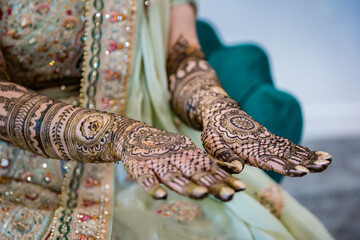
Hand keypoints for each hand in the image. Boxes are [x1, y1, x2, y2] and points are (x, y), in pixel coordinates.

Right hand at [112, 119, 245, 200]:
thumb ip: (208, 164)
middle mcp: (177, 159)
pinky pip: (146, 179)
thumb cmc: (167, 148)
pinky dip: (153, 188)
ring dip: (187, 186)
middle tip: (229, 195)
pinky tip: (161, 197)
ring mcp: (158, 163)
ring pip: (174, 176)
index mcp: (189, 156)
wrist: (134, 135)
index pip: (209, 170)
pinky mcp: (140, 168)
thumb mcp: (189, 153)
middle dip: (213, 185)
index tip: (242, 188)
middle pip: (195, 174)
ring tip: (201, 195)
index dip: (225, 179)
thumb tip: (234, 169)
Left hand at [201, 98, 331, 175]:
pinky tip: (314, 155)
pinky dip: (302, 150)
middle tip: (324, 165)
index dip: (285, 166)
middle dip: (306, 161)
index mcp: (249, 149)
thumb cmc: (215, 131)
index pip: (270, 160)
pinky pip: (288, 144)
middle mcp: (262, 144)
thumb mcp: (213, 144)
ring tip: (328, 161)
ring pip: (291, 148)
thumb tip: (238, 169)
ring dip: (309, 155)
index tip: (302, 171)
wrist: (220, 110)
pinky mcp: (269, 137)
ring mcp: (267, 139)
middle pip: (287, 154)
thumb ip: (225, 157)